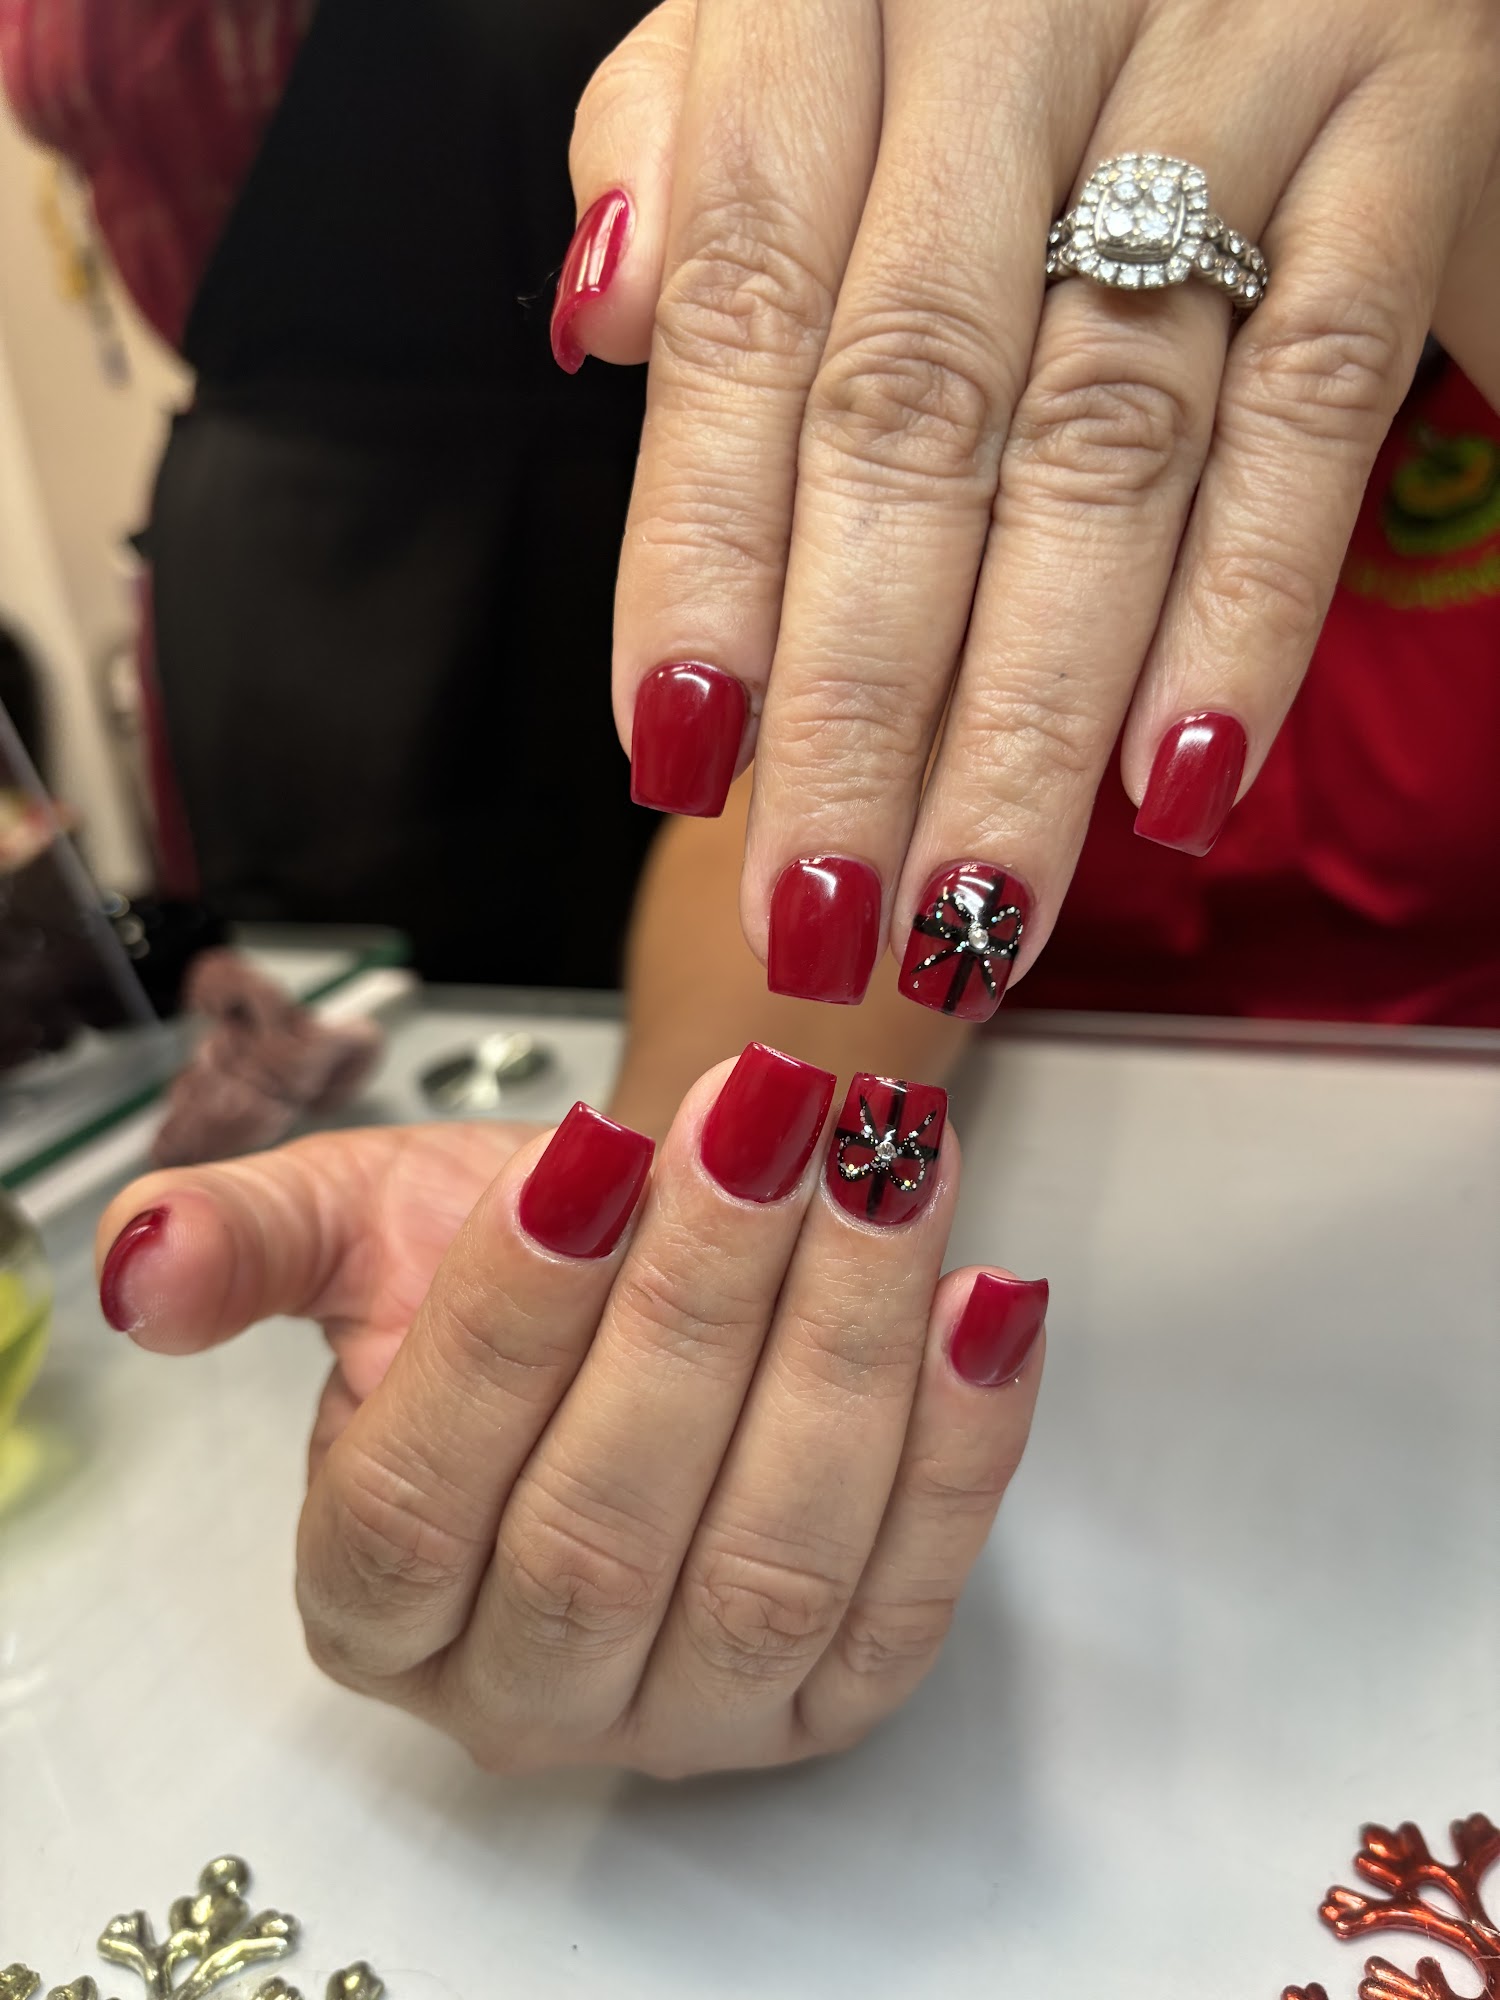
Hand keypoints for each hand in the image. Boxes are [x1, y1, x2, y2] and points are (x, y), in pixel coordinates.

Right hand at [96, 1046, 1047, 1775]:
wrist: (643, 1288)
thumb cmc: (509, 1258)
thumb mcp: (363, 1227)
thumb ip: (252, 1243)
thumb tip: (138, 1260)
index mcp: (376, 1597)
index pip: (417, 1499)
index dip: (505, 1326)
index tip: (590, 1154)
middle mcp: (523, 1693)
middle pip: (603, 1539)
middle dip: (696, 1310)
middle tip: (768, 1124)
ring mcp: (689, 1716)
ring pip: (770, 1566)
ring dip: (843, 1351)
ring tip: (886, 1169)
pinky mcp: (829, 1703)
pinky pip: (909, 1596)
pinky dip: (957, 1449)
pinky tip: (983, 1297)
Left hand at [556, 0, 1499, 1010]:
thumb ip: (697, 140)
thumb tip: (604, 314)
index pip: (741, 310)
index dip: (702, 552)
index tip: (681, 753)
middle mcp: (1021, 8)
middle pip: (912, 413)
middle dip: (859, 698)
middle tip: (820, 906)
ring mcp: (1233, 55)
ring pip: (1106, 440)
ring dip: (1030, 712)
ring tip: (971, 902)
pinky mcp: (1407, 120)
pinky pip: (1318, 396)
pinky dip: (1248, 602)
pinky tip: (1172, 778)